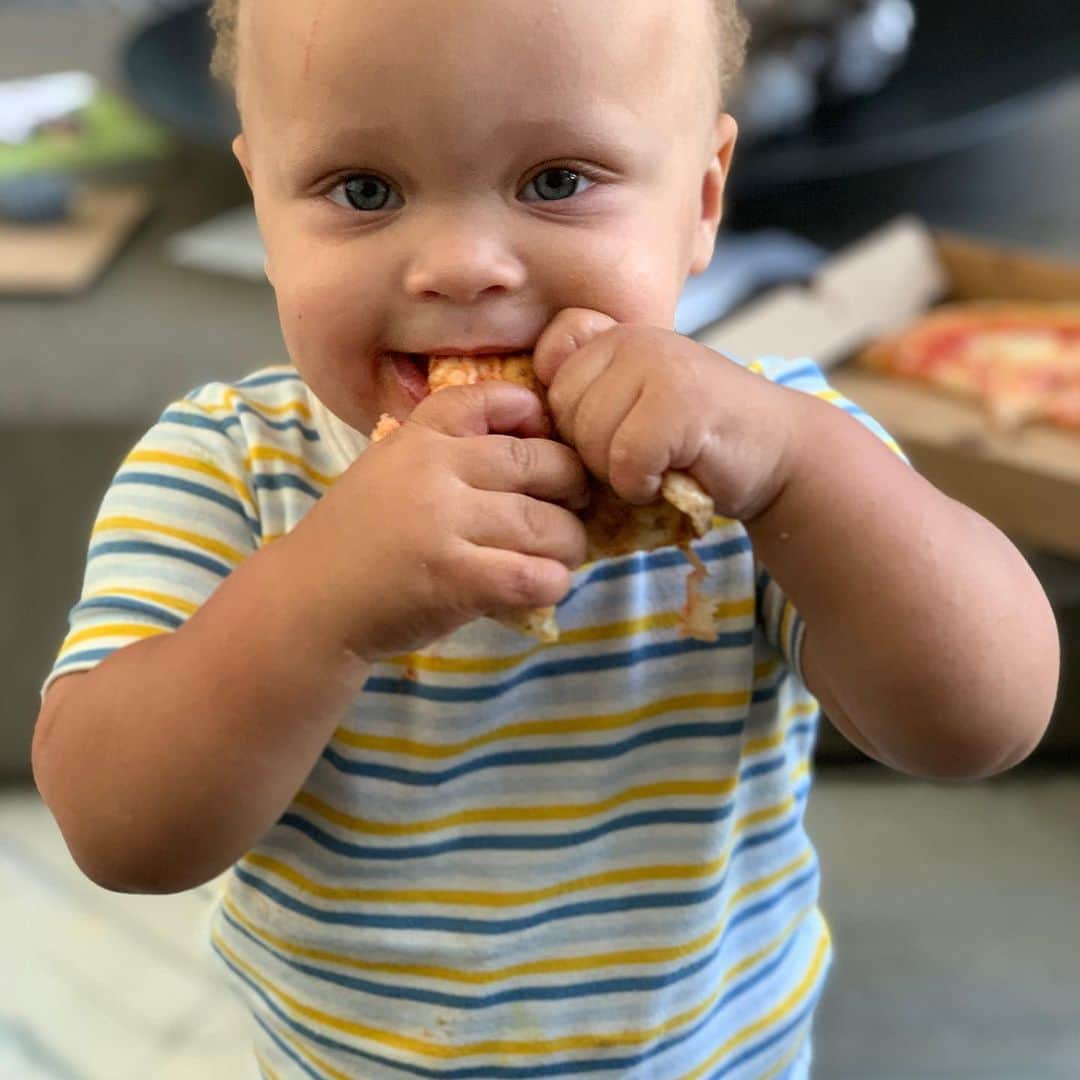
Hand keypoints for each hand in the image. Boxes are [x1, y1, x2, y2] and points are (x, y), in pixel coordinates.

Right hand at [289, 383, 588, 660]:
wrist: (309, 601)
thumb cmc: (357, 539)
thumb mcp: (389, 469)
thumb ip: (445, 451)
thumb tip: (532, 440)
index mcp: (420, 437)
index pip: (497, 399)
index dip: (536, 417)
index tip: (546, 445)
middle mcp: (435, 470)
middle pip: (542, 463)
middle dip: (573, 486)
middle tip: (573, 507)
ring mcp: (445, 524)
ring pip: (548, 524)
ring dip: (569, 543)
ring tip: (562, 553)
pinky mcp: (456, 579)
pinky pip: (535, 575)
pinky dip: (553, 582)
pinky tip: (544, 585)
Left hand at [533, 309, 799, 521]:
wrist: (780, 454)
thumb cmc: (697, 439)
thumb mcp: (636, 401)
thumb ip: (588, 391)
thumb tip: (520, 417)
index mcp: (618, 334)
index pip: (550, 361)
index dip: (566, 409)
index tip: (606, 427)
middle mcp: (637, 338)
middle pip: (563, 409)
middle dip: (591, 449)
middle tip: (639, 454)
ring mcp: (661, 366)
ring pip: (590, 437)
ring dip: (619, 471)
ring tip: (659, 462)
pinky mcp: (681, 405)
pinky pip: (625, 461)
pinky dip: (643, 485)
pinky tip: (671, 476)